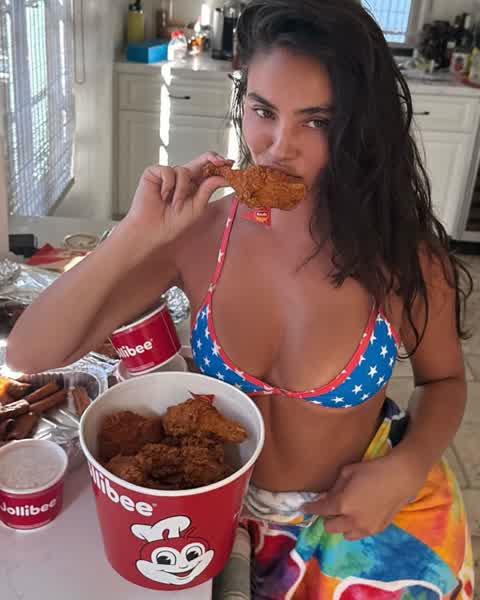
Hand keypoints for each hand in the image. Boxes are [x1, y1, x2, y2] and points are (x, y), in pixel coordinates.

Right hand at [122, 152, 231, 247]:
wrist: (152, 230)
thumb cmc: (172, 223)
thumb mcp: (197, 207)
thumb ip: (208, 190)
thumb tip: (223, 178)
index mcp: (194, 186)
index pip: (208, 172)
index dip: (219, 167)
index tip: (231, 164)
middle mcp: (182, 178)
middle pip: (200, 161)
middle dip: (212, 159)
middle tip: (221, 162)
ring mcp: (168, 174)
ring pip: (184, 170)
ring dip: (181, 190)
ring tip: (175, 206)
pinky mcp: (154, 173)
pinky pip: (168, 171)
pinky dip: (168, 185)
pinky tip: (162, 196)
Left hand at [303, 454, 426, 540]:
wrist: (400, 478)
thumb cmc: (372, 470)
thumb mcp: (347, 472)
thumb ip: (334, 488)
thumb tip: (326, 496)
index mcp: (343, 504)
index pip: (320, 510)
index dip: (310, 508)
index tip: (305, 507)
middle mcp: (352, 520)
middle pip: (329, 527)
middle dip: (326, 517)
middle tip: (329, 507)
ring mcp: (366, 528)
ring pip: (344, 534)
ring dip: (340, 525)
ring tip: (344, 513)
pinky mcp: (377, 530)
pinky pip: (359, 534)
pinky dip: (353, 527)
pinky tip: (357, 515)